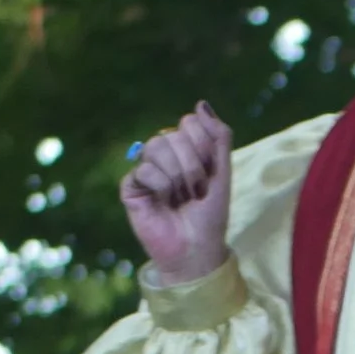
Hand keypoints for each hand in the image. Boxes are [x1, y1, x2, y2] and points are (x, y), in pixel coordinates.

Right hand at [121, 102, 233, 285]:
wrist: (196, 250)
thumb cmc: (210, 215)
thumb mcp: (223, 173)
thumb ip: (219, 137)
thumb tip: (201, 103)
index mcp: (187, 149)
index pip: (189, 123)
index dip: (204, 145)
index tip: (211, 172)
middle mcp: (165, 156)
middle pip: (173, 134)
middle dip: (193, 165)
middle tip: (197, 191)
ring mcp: (146, 169)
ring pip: (156, 146)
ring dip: (178, 175)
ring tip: (182, 198)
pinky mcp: (130, 187)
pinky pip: (143, 170)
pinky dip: (161, 186)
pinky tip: (164, 202)